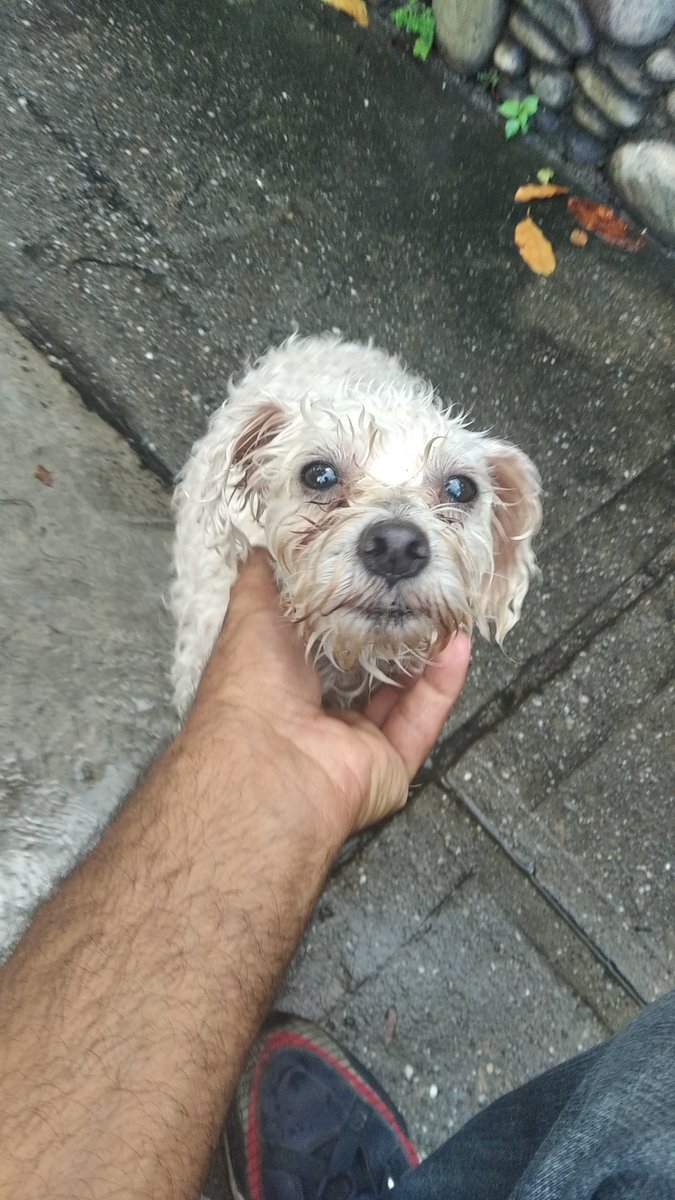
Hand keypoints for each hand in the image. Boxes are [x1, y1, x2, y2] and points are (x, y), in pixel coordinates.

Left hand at [190, 551, 470, 837]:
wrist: (266, 758)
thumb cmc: (249, 686)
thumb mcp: (251, 613)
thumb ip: (263, 579)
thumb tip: (263, 546)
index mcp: (284, 682)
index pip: (327, 643)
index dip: (352, 609)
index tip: (376, 577)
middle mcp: (320, 715)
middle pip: (369, 669)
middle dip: (396, 631)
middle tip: (422, 593)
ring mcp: (356, 743)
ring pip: (403, 695)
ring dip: (427, 653)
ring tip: (447, 611)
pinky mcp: (390, 765)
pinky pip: (423, 720)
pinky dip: (442, 684)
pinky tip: (457, 646)